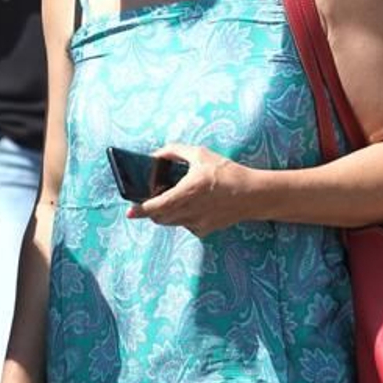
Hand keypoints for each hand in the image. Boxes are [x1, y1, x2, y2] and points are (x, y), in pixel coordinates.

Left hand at [128, 143, 254, 237]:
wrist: (253, 195)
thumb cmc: (227, 172)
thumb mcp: (201, 154)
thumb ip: (175, 152)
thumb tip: (156, 155)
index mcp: (188, 191)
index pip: (158, 206)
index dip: (141, 210)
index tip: (130, 212)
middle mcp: (191, 211)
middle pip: (160, 217)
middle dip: (151, 210)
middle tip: (150, 199)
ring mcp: (197, 223)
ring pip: (171, 222)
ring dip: (165, 213)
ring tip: (172, 199)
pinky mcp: (204, 230)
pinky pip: (185, 225)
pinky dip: (182, 217)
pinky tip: (192, 205)